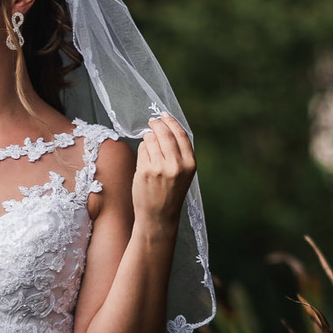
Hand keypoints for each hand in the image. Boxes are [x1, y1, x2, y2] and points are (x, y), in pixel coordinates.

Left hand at [133, 113, 195, 231]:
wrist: (159, 217)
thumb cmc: (170, 193)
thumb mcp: (183, 173)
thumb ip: (179, 153)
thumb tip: (165, 127)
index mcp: (190, 164)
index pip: (181, 135)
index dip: (172, 122)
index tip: (164, 115)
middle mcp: (176, 165)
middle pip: (165, 134)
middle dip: (157, 124)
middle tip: (151, 122)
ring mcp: (159, 168)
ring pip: (151, 139)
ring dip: (148, 137)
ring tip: (148, 142)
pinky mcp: (144, 171)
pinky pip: (142, 150)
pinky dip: (142, 149)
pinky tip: (144, 155)